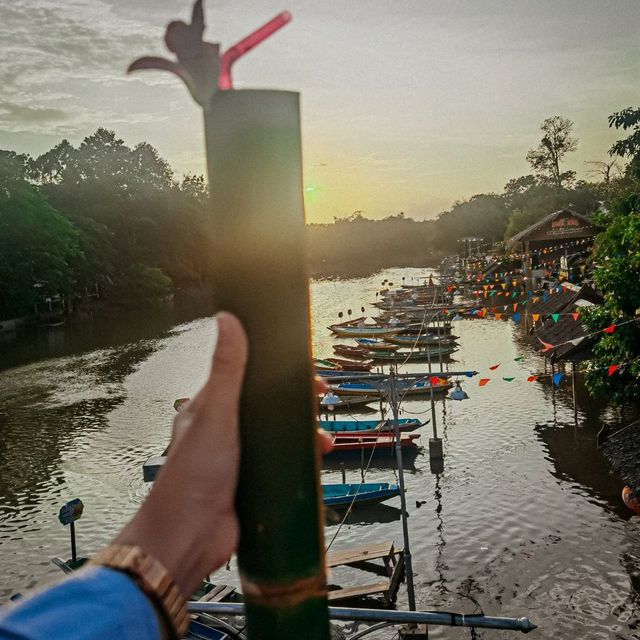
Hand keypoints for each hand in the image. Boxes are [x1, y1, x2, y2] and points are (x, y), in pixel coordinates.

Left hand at [114, 312, 331, 597]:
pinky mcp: (252, 482)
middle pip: (270, 404)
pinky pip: (282, 464)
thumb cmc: (191, 475)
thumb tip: (227, 318)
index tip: (304, 367)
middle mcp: (226, 429)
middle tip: (322, 399)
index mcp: (211, 407)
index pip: (249, 375)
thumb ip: (226, 368)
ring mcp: (240, 457)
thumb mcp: (215, 414)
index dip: (278, 368)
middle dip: (298, 401)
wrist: (187, 538)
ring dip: (305, 433)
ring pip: (280, 435)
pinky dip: (301, 461)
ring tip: (323, 441)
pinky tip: (315, 465)